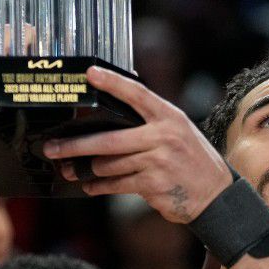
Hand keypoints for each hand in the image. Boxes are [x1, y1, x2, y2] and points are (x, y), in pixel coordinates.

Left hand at [43, 66, 231, 222]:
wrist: (215, 195)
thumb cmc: (192, 160)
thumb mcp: (179, 131)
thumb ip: (151, 120)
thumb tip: (115, 107)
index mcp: (168, 117)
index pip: (137, 93)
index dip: (112, 82)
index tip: (89, 73)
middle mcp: (163, 136)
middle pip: (109, 139)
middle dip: (75, 145)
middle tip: (52, 148)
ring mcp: (158, 161)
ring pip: (109, 165)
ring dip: (87, 170)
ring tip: (73, 170)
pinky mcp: (154, 185)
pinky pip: (117, 185)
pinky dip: (100, 187)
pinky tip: (90, 186)